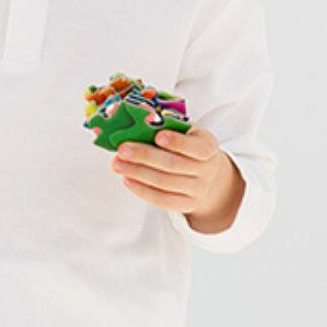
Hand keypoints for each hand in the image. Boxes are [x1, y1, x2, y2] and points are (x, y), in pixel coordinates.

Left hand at [111, 125, 243, 232]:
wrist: (205, 174)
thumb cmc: (188, 147)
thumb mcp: (186, 133)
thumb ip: (169, 127)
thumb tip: (139, 122)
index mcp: (209, 147)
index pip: (197, 147)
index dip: (177, 142)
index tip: (157, 136)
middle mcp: (206, 170)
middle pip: (173, 165)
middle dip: (145, 156)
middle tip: (122, 149)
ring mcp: (197, 190)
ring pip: (164, 183)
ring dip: (137, 173)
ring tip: (117, 164)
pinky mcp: (186, 205)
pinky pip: (162, 200)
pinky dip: (142, 190)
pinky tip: (127, 179)